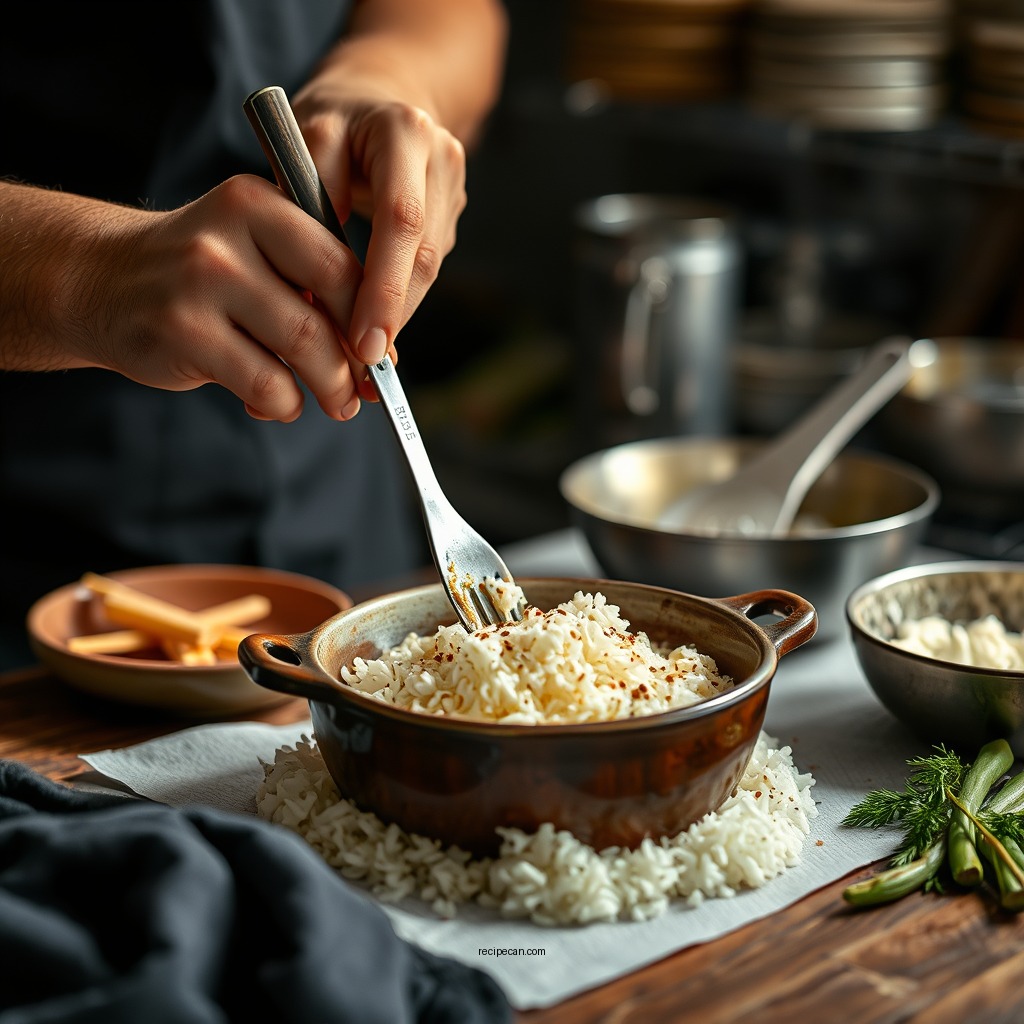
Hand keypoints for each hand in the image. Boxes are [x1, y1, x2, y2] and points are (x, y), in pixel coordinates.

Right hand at [66, 176, 371, 421]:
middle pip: (325, 310)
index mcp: (258, 203)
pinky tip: (278, 402)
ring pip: (301, 348)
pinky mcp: (182, 333)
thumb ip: (311, 285)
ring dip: (329, 388)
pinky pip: (265, 384)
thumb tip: (380, 353)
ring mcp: (200, 284)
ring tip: (335, 403)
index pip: (340, 264)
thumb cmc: (201, 275)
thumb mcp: (254, 251)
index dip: (372, 318)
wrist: (100, 280)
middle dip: (355, 360)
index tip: (380, 353)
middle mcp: (228, 236)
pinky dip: (284, 404)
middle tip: (364, 388)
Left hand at [291, 83, 467, 373]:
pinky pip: (425, 269)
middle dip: (393, 316)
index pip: (401, 220)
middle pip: (425, 256)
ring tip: (364, 366)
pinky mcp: (451, 216)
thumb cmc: (333, 121)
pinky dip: (398, 304)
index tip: (362, 343)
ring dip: (397, 318)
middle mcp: (441, 160)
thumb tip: (310, 295)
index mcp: (405, 132)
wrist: (377, 96)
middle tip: (364, 369)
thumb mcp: (303, 142)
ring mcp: (454, 191)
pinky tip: (374, 332)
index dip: (384, 287)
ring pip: (429, 271)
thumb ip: (307, 205)